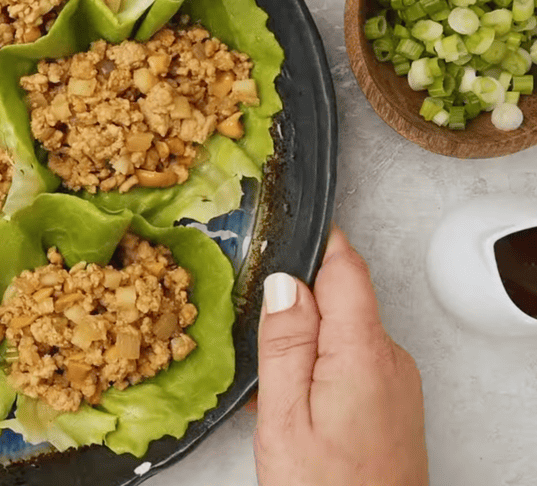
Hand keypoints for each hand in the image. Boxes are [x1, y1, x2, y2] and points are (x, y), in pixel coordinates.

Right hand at [254, 227, 427, 485]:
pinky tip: (293, 403)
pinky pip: (353, 360)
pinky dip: (320, 367)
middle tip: (251, 331)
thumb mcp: (284, 417)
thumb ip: (285, 343)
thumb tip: (284, 282)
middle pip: (342, 298)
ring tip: (269, 383)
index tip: (279, 231)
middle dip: (296, 303)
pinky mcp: (394, 401)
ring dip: (304, 341)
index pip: (346, 268)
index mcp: (362, 353)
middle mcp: (390, 359)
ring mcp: (396, 380)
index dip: (313, 242)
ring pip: (344, 331)